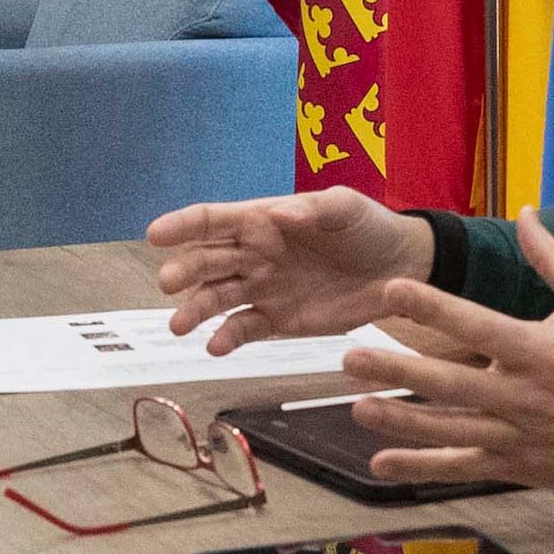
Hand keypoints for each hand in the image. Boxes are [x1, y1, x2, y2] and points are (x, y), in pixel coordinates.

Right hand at [146, 185, 443, 348]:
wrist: (398, 269)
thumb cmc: (367, 226)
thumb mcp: (345, 207)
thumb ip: (313, 210)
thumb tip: (278, 215)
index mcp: (261, 219)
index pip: (212, 221)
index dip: (182, 226)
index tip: (155, 235)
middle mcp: (252, 254)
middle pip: (206, 261)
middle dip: (184, 271)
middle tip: (169, 282)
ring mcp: (261, 289)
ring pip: (216, 299)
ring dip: (195, 310)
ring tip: (179, 325)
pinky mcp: (276, 320)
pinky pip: (243, 329)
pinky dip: (226, 338)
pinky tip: (215, 346)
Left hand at [331, 215, 553, 495]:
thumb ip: (553, 258)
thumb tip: (526, 212)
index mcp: (539, 351)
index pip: (476, 325)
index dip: (432, 307)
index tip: (391, 289)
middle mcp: (523, 396)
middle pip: (450, 383)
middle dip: (398, 370)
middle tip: (351, 357)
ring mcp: (517, 436)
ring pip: (449, 430)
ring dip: (401, 420)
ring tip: (358, 406)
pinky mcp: (516, 466)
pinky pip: (461, 468)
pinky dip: (421, 468)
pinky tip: (382, 463)